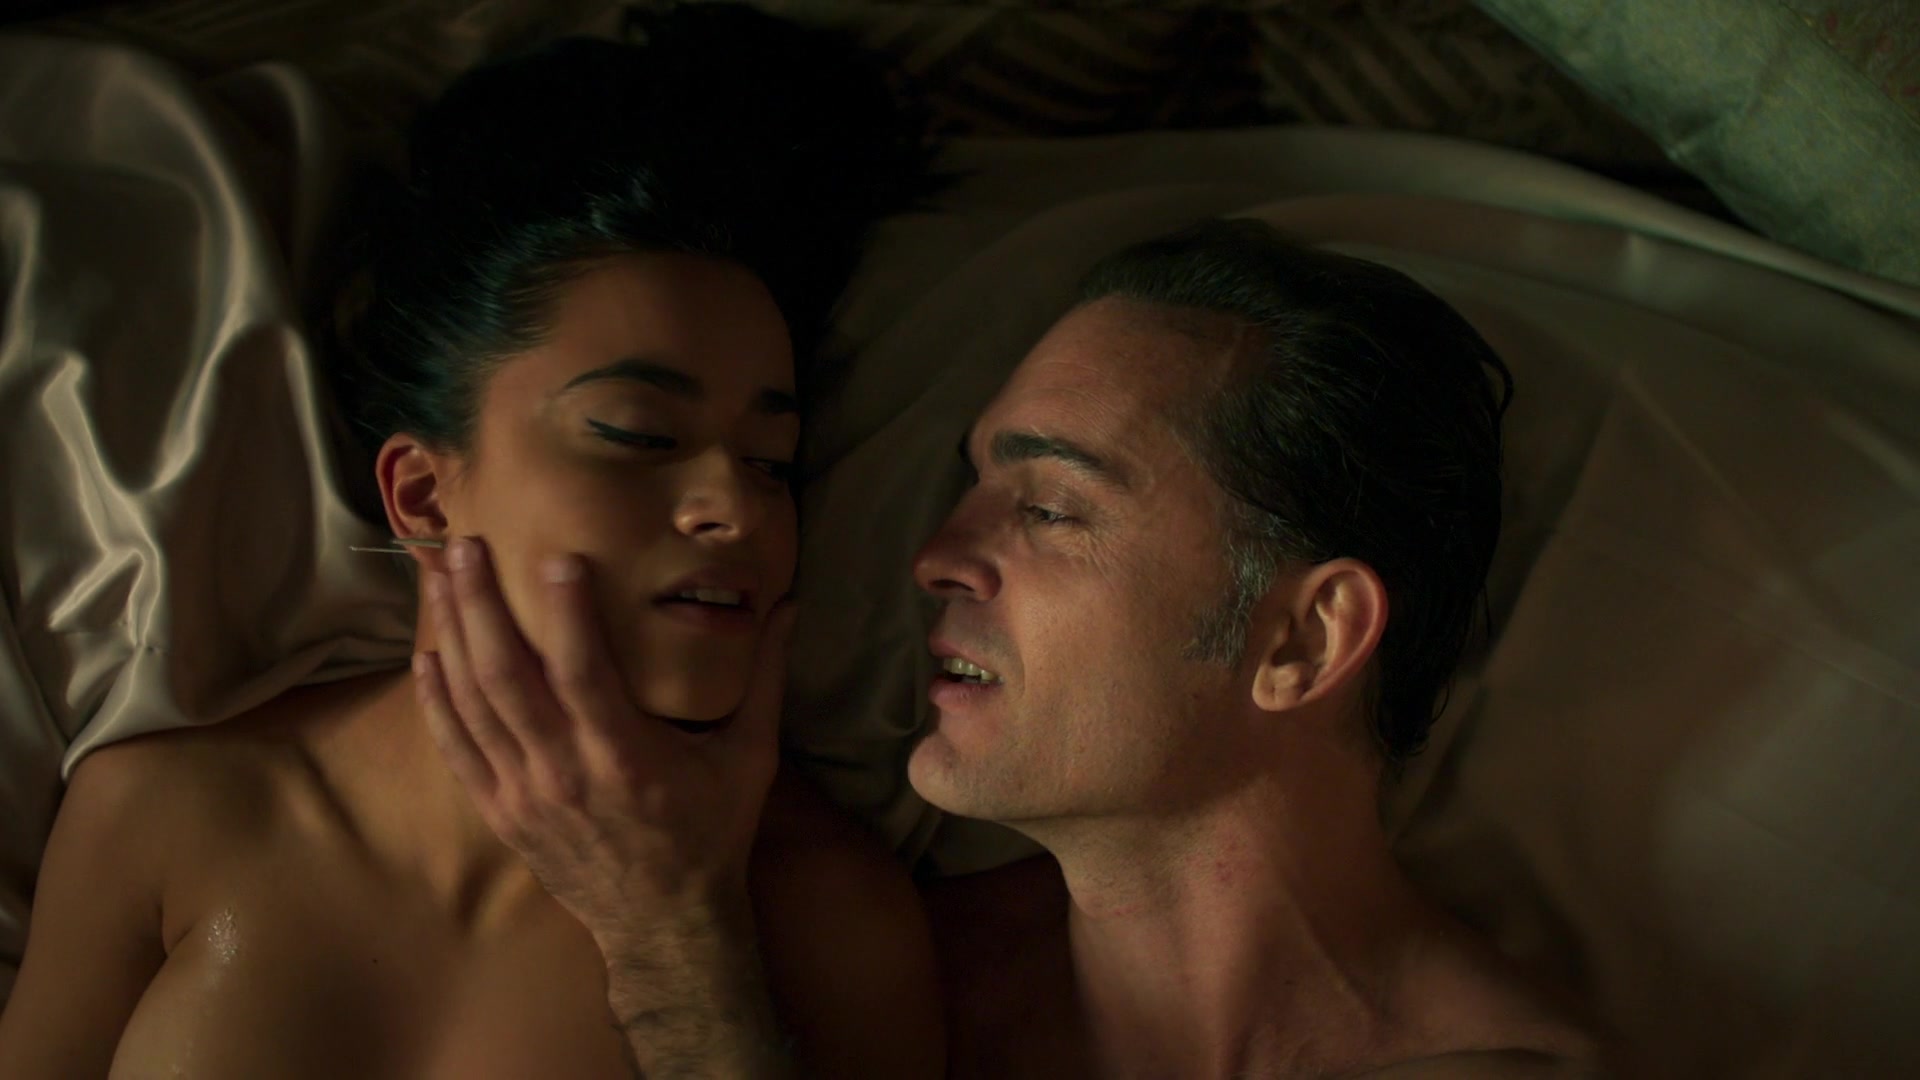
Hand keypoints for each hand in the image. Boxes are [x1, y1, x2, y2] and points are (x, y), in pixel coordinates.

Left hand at [411, 536, 794, 947]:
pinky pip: (457, 748)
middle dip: (480, 604)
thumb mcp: (752, 757)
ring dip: (450, 633)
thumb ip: (766, 679)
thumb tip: (790, 605)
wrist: (664, 922)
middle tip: (464, 544)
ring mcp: (524, 794)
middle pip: (506, 677)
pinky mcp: (501, 812)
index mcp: (626, 757)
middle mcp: (564, 773)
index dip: (566, 614)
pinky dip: (437, 700)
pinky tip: (426, 653)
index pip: (584, 672)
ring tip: (436, 574)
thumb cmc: (713, 832)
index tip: (556, 557)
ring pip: (472, 703)